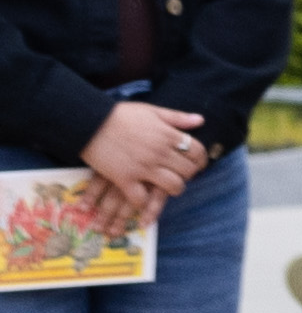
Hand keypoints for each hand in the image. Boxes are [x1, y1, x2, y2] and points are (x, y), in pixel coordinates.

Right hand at [75, 101, 202, 212]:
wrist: (88, 122)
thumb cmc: (119, 115)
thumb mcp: (151, 111)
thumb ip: (176, 117)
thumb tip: (200, 120)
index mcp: (167, 135)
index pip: (197, 152)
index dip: (201, 160)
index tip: (198, 165)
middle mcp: (159, 153)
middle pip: (188, 171)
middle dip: (188, 175)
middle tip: (182, 176)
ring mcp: (143, 167)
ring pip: (173, 186)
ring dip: (174, 189)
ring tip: (168, 187)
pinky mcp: (124, 179)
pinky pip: (141, 198)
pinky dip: (144, 202)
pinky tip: (143, 197)